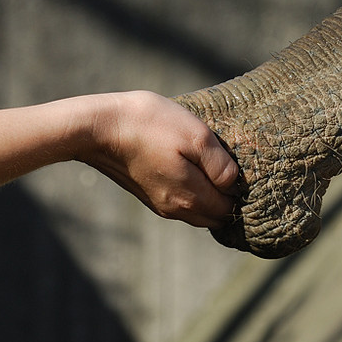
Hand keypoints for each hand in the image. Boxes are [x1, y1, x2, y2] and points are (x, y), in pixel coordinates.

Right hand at [71, 91, 239, 228]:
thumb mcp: (196, 136)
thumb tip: (233, 184)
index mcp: (191, 199)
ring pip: (197, 211)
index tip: (241, 167)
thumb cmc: (150, 125)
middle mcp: (176, 209)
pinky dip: (192, 193)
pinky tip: (190, 168)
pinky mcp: (148, 195)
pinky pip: (180, 203)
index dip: (240, 192)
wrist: (100, 128)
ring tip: (213, 168)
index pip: (229, 209)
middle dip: (227, 199)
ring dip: (209, 196)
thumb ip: (221, 165)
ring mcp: (160, 204)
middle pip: (214, 216)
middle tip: (232, 169)